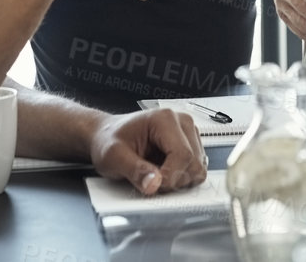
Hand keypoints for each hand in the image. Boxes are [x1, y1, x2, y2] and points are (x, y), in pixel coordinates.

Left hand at [88, 109, 206, 195]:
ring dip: (178, 179)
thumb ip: (135, 170)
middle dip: (173, 180)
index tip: (153, 185)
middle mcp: (181, 122)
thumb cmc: (109, 140)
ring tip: (155, 174)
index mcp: (165, 119)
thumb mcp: (114, 156)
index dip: (170, 177)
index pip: (183, 155)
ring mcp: (188, 133)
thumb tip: (154, 184)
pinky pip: (196, 169)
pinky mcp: (190, 145)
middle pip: (194, 163)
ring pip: (198, 168)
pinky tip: (162, 171)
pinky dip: (181, 177)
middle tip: (150, 180)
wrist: (107, 136)